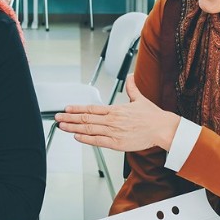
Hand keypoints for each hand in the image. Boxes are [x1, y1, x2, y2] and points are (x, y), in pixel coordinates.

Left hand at [55, 74, 180, 151]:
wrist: (163, 128)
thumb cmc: (152, 116)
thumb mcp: (140, 99)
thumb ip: (132, 88)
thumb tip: (131, 76)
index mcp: (116, 109)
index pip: (91, 108)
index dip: (77, 108)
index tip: (66, 108)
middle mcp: (112, 120)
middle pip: (86, 118)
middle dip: (70, 118)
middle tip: (57, 117)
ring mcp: (114, 132)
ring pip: (89, 129)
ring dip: (73, 127)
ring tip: (62, 126)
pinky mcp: (117, 143)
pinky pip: (98, 140)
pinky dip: (86, 138)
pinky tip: (76, 136)